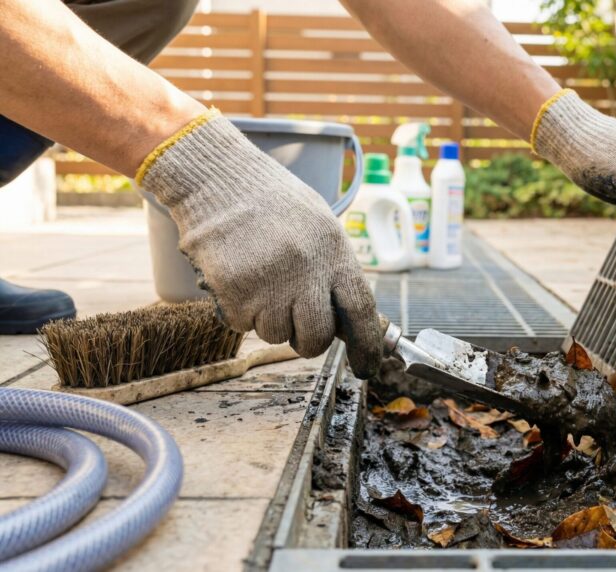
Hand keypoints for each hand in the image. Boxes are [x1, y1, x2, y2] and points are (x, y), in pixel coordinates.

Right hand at [137, 110, 381, 375]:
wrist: (218, 181)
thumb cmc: (273, 204)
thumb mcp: (320, 228)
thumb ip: (336, 271)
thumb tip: (351, 322)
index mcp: (334, 251)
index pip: (361, 310)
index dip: (367, 344)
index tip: (368, 365)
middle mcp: (305, 270)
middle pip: (317, 337)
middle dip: (309, 340)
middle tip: (298, 323)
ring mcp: (268, 283)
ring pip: (277, 335)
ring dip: (270, 321)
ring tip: (263, 282)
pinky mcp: (233, 291)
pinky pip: (243, 325)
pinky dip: (241, 311)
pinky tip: (241, 278)